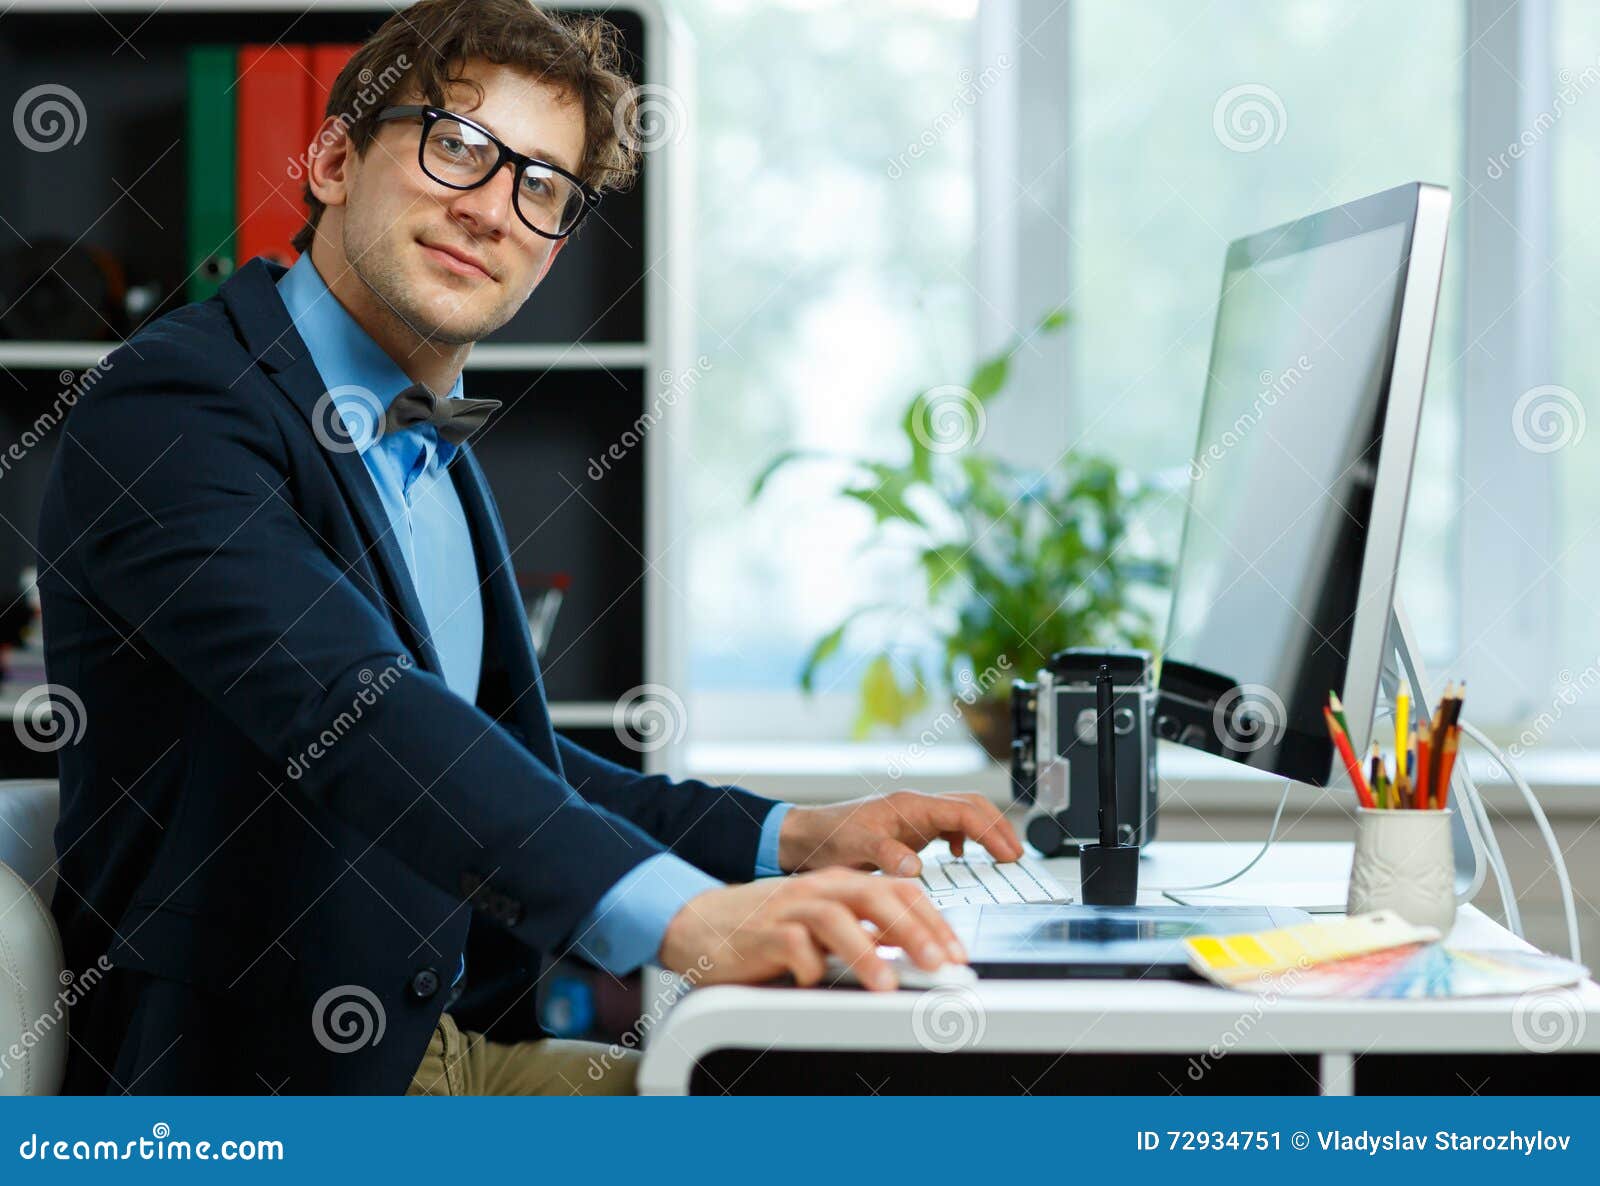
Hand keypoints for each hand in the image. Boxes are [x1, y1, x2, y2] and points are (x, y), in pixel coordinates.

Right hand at [658, 869, 963, 990]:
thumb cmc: (767, 929)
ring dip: (865, 951)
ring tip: (885, 983)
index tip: (957, 953)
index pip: (899, 890)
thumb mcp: (824, 926)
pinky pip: (791, 947)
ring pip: (835, 919)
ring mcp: (790, 910)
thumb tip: (915, 956)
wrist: (701, 924)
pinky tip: (816, 982)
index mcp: (841, 884)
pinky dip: (808, 966)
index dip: (933, 920)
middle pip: (875, 897)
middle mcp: (819, 890)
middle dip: (913, 931)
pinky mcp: (761, 934)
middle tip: (939, 965)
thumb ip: (865, 933)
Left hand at [777, 790, 1022, 875]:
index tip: (1009, 854)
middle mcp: (916, 807)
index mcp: (909, 806)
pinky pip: (948, 826)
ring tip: (1002, 855)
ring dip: (986, 831)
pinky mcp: (908, 830)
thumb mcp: (854, 848)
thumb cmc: (826, 837)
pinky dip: (964, 838)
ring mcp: (913, 817)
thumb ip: (886, 855)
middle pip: (971, 807)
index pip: (964, 812)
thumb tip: (917, 867)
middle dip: (998, 828)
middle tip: (1016, 855)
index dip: (991, 832)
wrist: (804, 836)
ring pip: (962, 814)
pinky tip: (960, 857)